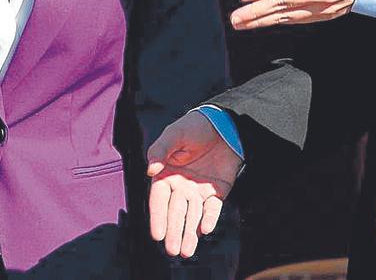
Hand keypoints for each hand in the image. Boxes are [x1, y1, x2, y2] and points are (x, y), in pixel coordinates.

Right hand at [146, 112, 241, 257]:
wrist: (225, 124)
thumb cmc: (195, 126)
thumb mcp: (174, 134)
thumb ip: (160, 150)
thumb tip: (150, 170)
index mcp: (166, 173)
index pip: (158, 200)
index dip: (158, 217)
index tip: (157, 234)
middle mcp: (181, 186)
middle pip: (175, 213)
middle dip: (173, 232)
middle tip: (172, 250)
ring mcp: (198, 190)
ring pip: (192, 216)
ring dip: (189, 234)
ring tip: (187, 252)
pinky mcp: (217, 191)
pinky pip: (212, 209)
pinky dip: (209, 219)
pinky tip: (205, 230)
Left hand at [229, 0, 372, 30]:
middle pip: (281, 5)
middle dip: (256, 13)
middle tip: (235, 19)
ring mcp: (324, 7)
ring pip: (288, 16)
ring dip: (264, 21)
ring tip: (244, 25)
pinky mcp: (328, 14)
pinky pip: (300, 20)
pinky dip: (282, 21)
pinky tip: (269, 22)